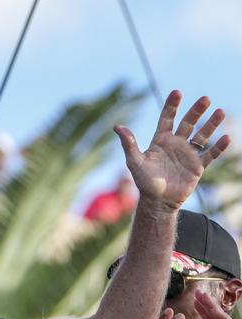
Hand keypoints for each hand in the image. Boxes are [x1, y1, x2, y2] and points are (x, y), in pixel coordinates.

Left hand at [114, 90, 229, 209]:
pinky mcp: (197, 167)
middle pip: (188, 123)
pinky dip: (218, 147)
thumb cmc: (144, 182)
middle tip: (205, 99)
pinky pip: (210, 154)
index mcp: (160, 141)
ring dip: (211, 124)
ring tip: (219, 111)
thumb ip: (129, 144)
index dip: (172, 106)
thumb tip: (117, 126)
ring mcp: (187, 155)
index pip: (167, 119)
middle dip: (196, 111)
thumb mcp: (135, 162)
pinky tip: (226, 138)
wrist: (157, 201)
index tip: (177, 92)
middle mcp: (176, 144)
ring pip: (202, 135)